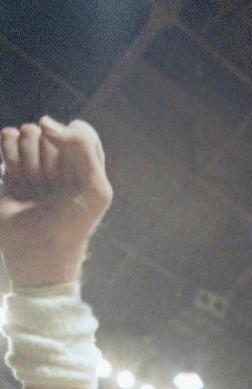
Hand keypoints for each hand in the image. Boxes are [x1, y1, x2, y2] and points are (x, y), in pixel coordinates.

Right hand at [0, 117, 111, 286]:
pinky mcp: (12, 166)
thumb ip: (84, 148)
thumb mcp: (95, 191)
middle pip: (50, 131)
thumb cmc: (71, 226)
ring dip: (29, 163)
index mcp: (87, 164)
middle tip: (50, 191)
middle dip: (48, 162)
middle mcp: (62, 160)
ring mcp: (36, 161)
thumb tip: (44, 122)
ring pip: (28, 132)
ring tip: (34, 189)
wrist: (37, 254)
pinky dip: (10, 157)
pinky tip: (17, 179)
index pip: (77, 131)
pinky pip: (8, 137)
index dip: (70, 151)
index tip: (70, 178)